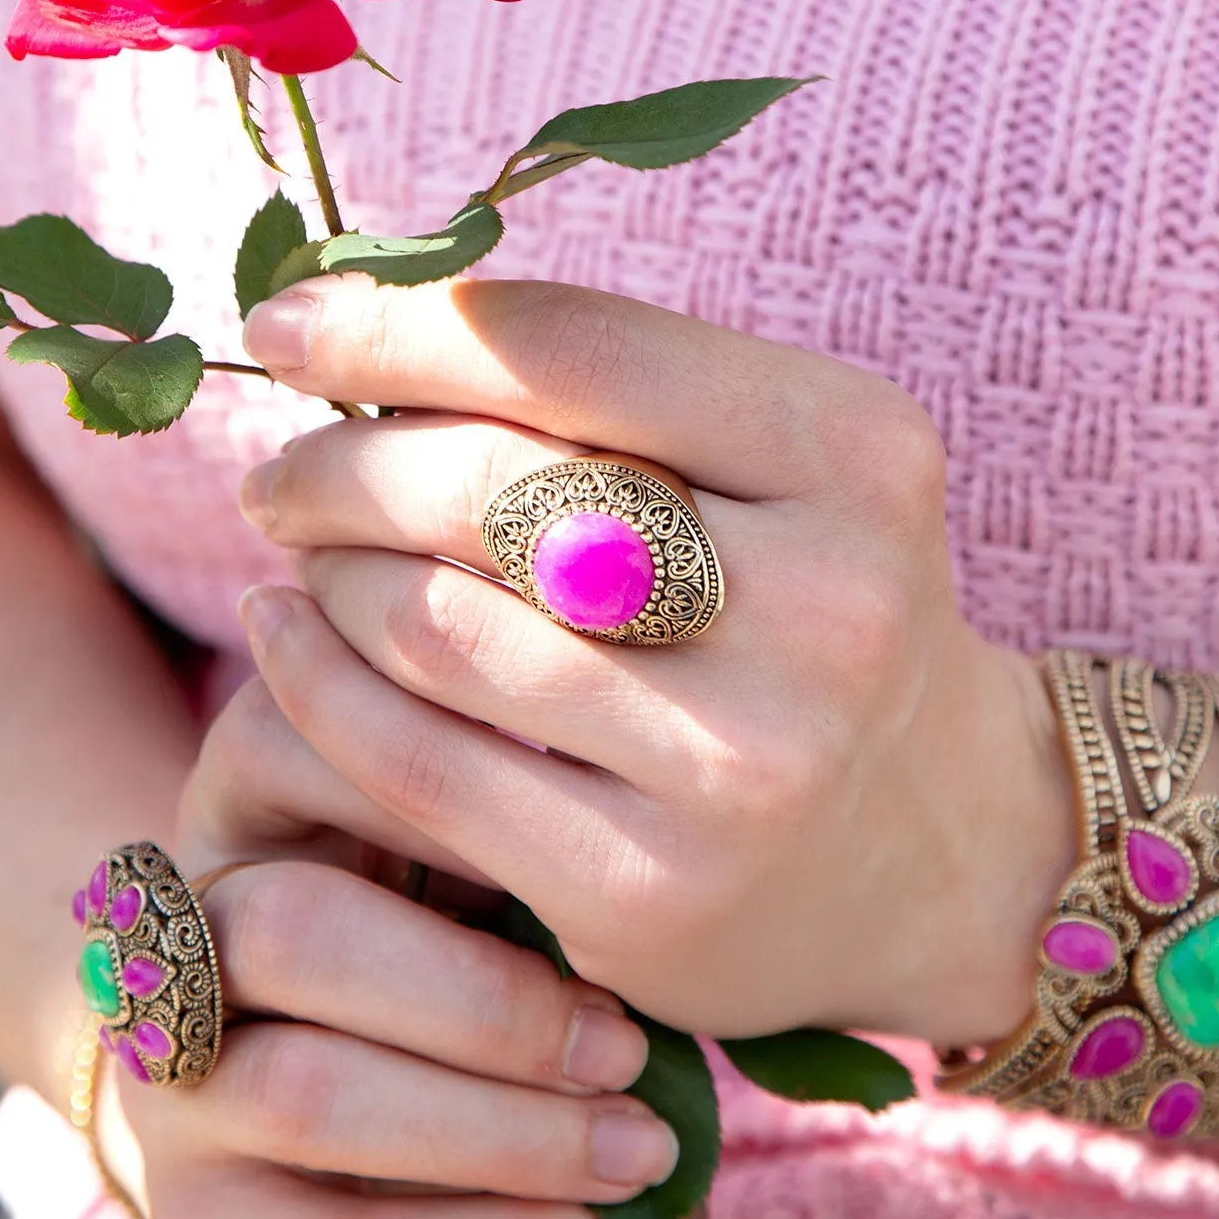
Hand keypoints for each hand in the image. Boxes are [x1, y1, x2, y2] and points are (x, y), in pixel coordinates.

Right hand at [111, 678, 671, 1218]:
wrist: (369, 1190)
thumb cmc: (466, 984)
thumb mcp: (481, 881)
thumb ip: (518, 828)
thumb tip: (638, 809)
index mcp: (242, 812)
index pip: (286, 744)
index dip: (430, 785)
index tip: (588, 841)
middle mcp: (173, 947)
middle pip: (291, 928)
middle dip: (484, 997)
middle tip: (627, 1044)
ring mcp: (169, 1101)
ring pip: (315, 1093)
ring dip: (511, 1128)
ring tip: (643, 1144)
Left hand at [237, 275, 1076, 1046]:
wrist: (937, 852)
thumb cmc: (808, 612)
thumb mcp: (775, 470)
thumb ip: (608, 395)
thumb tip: (351, 328)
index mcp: (852, 453)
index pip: (570, 350)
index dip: (396, 326)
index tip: (284, 328)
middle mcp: (824, 607)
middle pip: (489, 488)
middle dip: (341, 465)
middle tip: (282, 473)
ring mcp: (740, 763)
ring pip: (436, 626)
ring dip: (328, 573)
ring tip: (305, 555)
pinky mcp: (652, 892)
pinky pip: (418, 763)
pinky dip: (319, 686)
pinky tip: (288, 644)